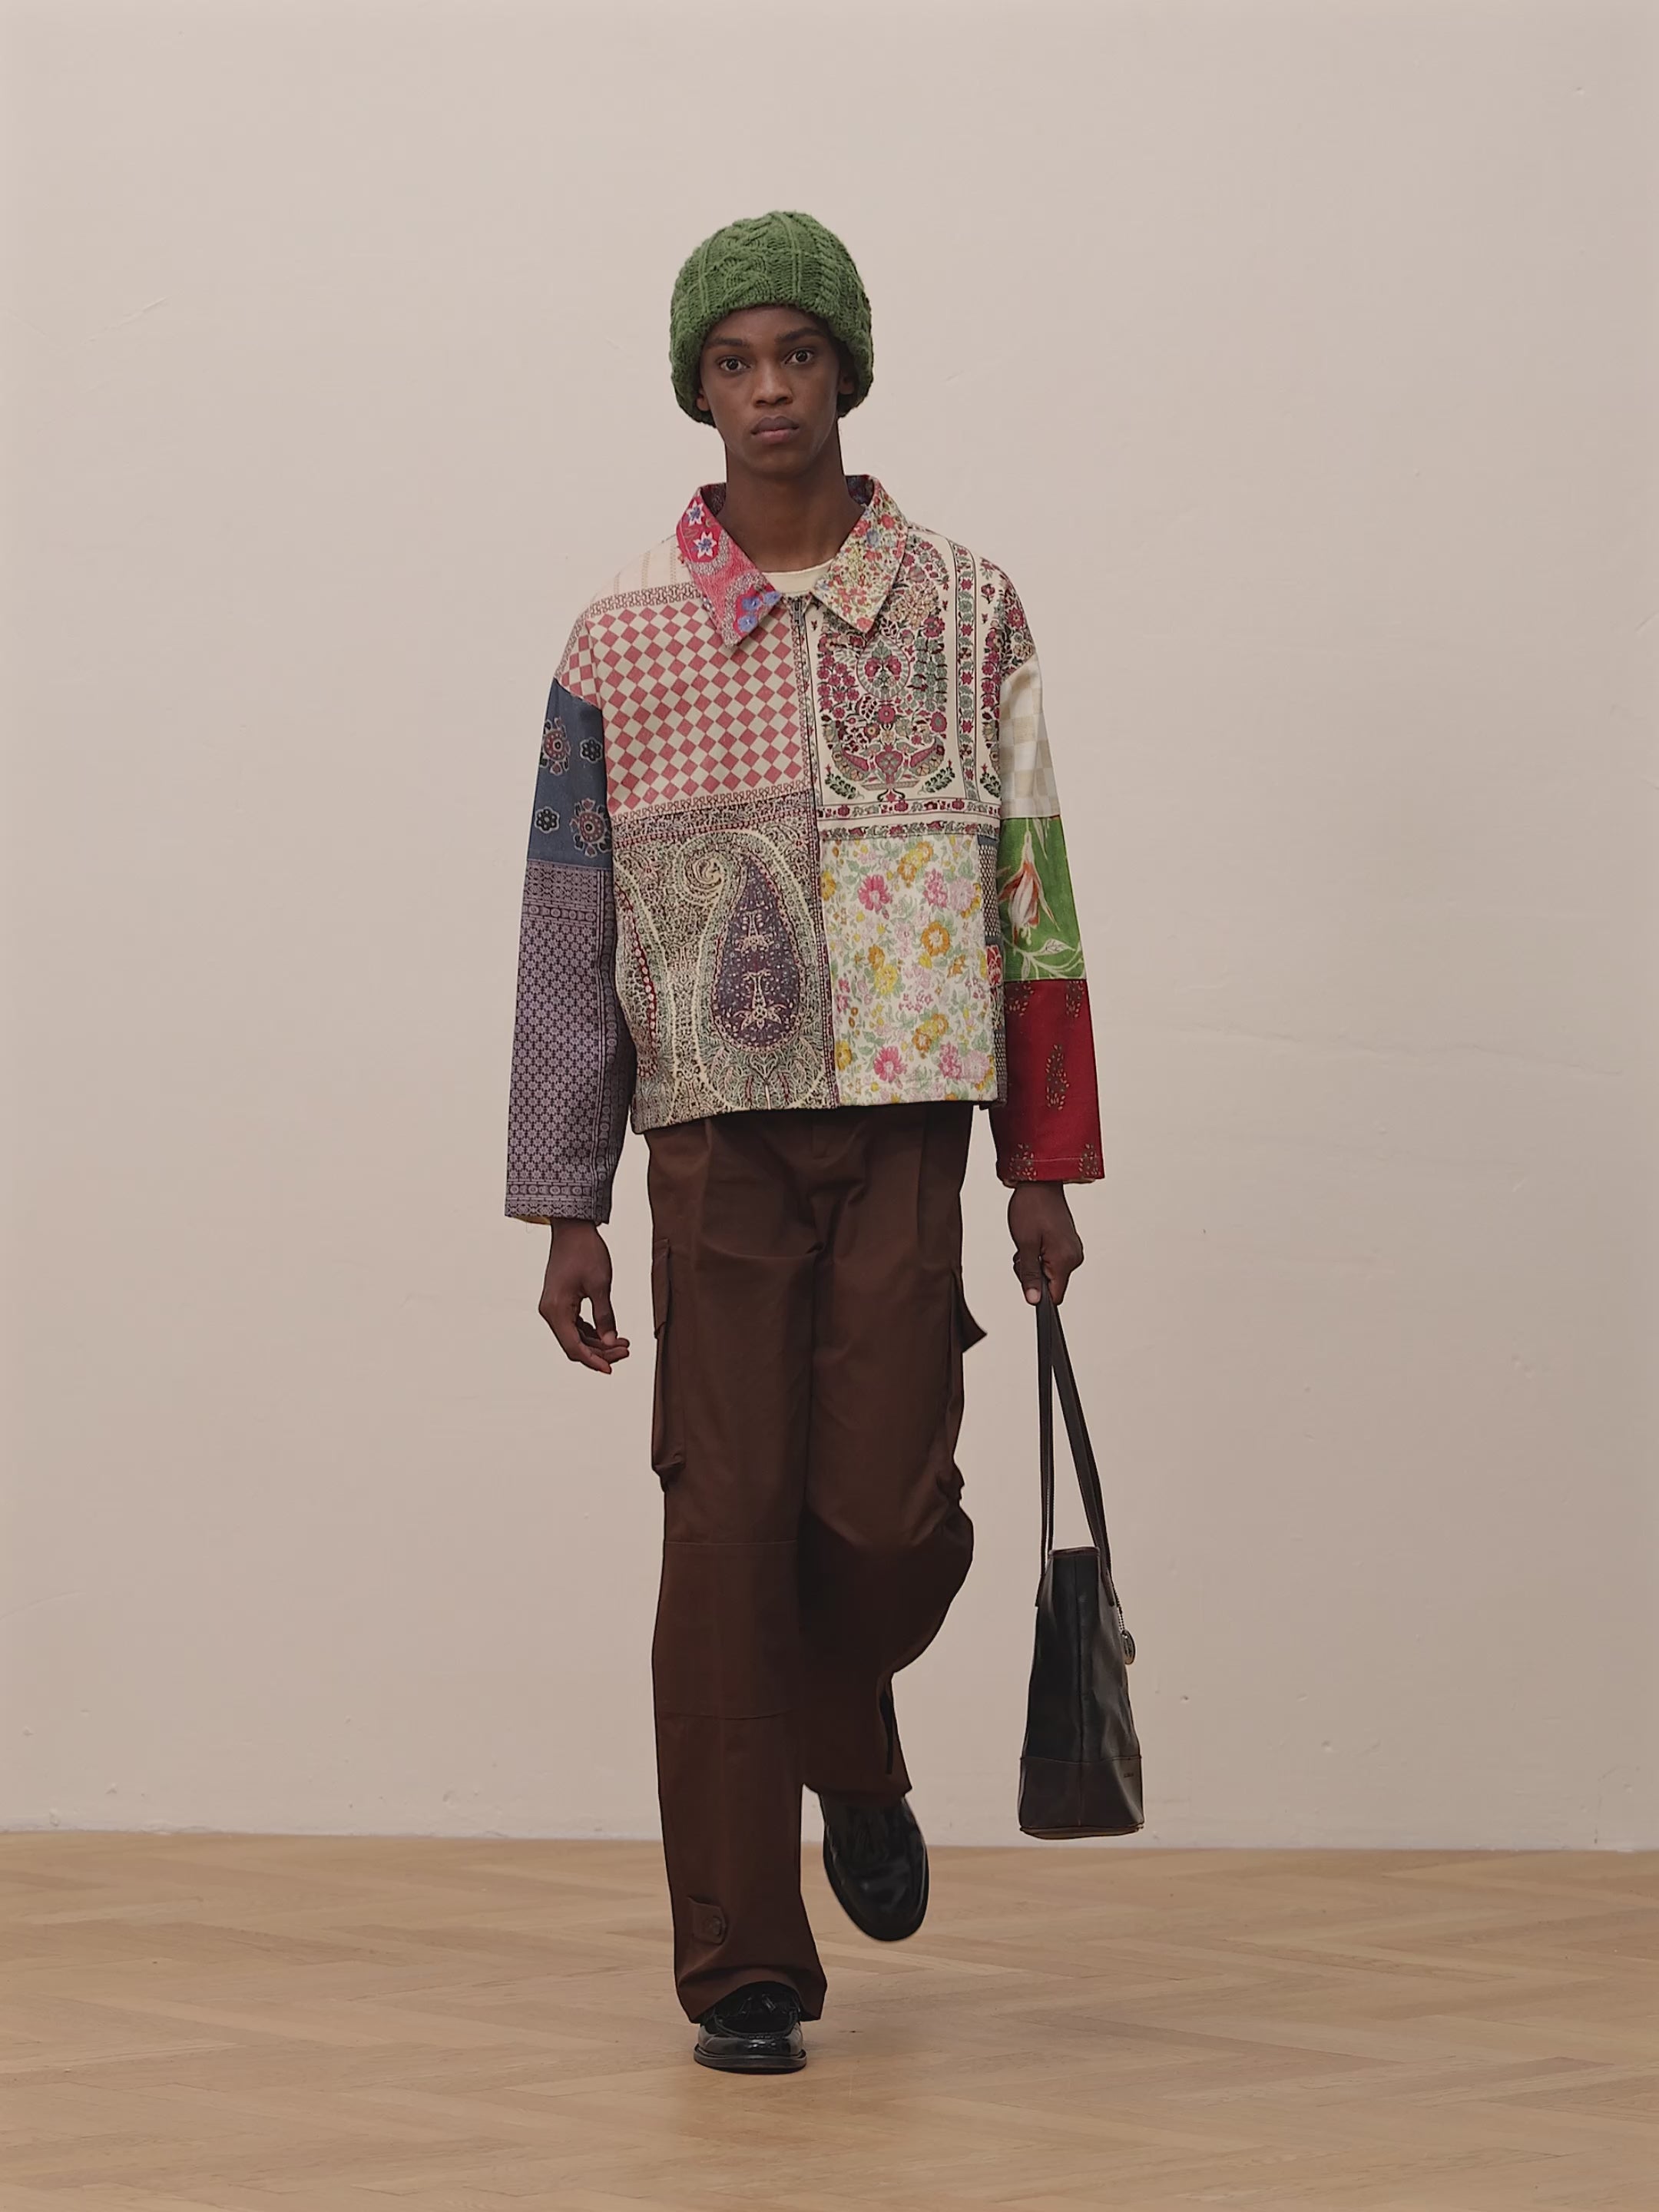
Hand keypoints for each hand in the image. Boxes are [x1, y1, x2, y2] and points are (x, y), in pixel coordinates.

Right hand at [538, 1220, 629, 1372]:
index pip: (573, 1347)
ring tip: (623, 1343)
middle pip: (574, 1344)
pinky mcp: (560, 1302)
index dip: (593, 1361)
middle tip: (626, 1350)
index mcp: (555, 1310)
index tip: (612, 1369)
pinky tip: (610, 1333)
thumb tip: (611, 1343)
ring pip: (575, 1336)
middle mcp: (549, 1312)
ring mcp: (553, 1307)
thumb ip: (605, 1316)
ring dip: (598, 1343)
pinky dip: (592, 1332)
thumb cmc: (586, 1252)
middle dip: (600, 1352)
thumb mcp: (600, 1285)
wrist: (572, 1229)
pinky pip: (574, 1325)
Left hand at [1008, 1183, 1084, 1304]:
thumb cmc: (1031, 1208)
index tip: (1026, 1275)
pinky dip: (1041, 1254)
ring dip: (1036, 1263)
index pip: (1055, 1296)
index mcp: (1066, 1260)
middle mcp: (1074, 1257)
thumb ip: (1030, 1275)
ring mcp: (1073, 1249)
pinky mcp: (1069, 1243)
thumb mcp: (1025, 1245)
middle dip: (1034, 1274)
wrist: (1039, 1183)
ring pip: (1051, 1272)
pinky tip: (1035, 1238)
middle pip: (1051, 1284)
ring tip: (1030, 1241)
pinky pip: (1053, 1260)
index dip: (1037, 1292)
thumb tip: (1033, 1300)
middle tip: (1025, 1251)